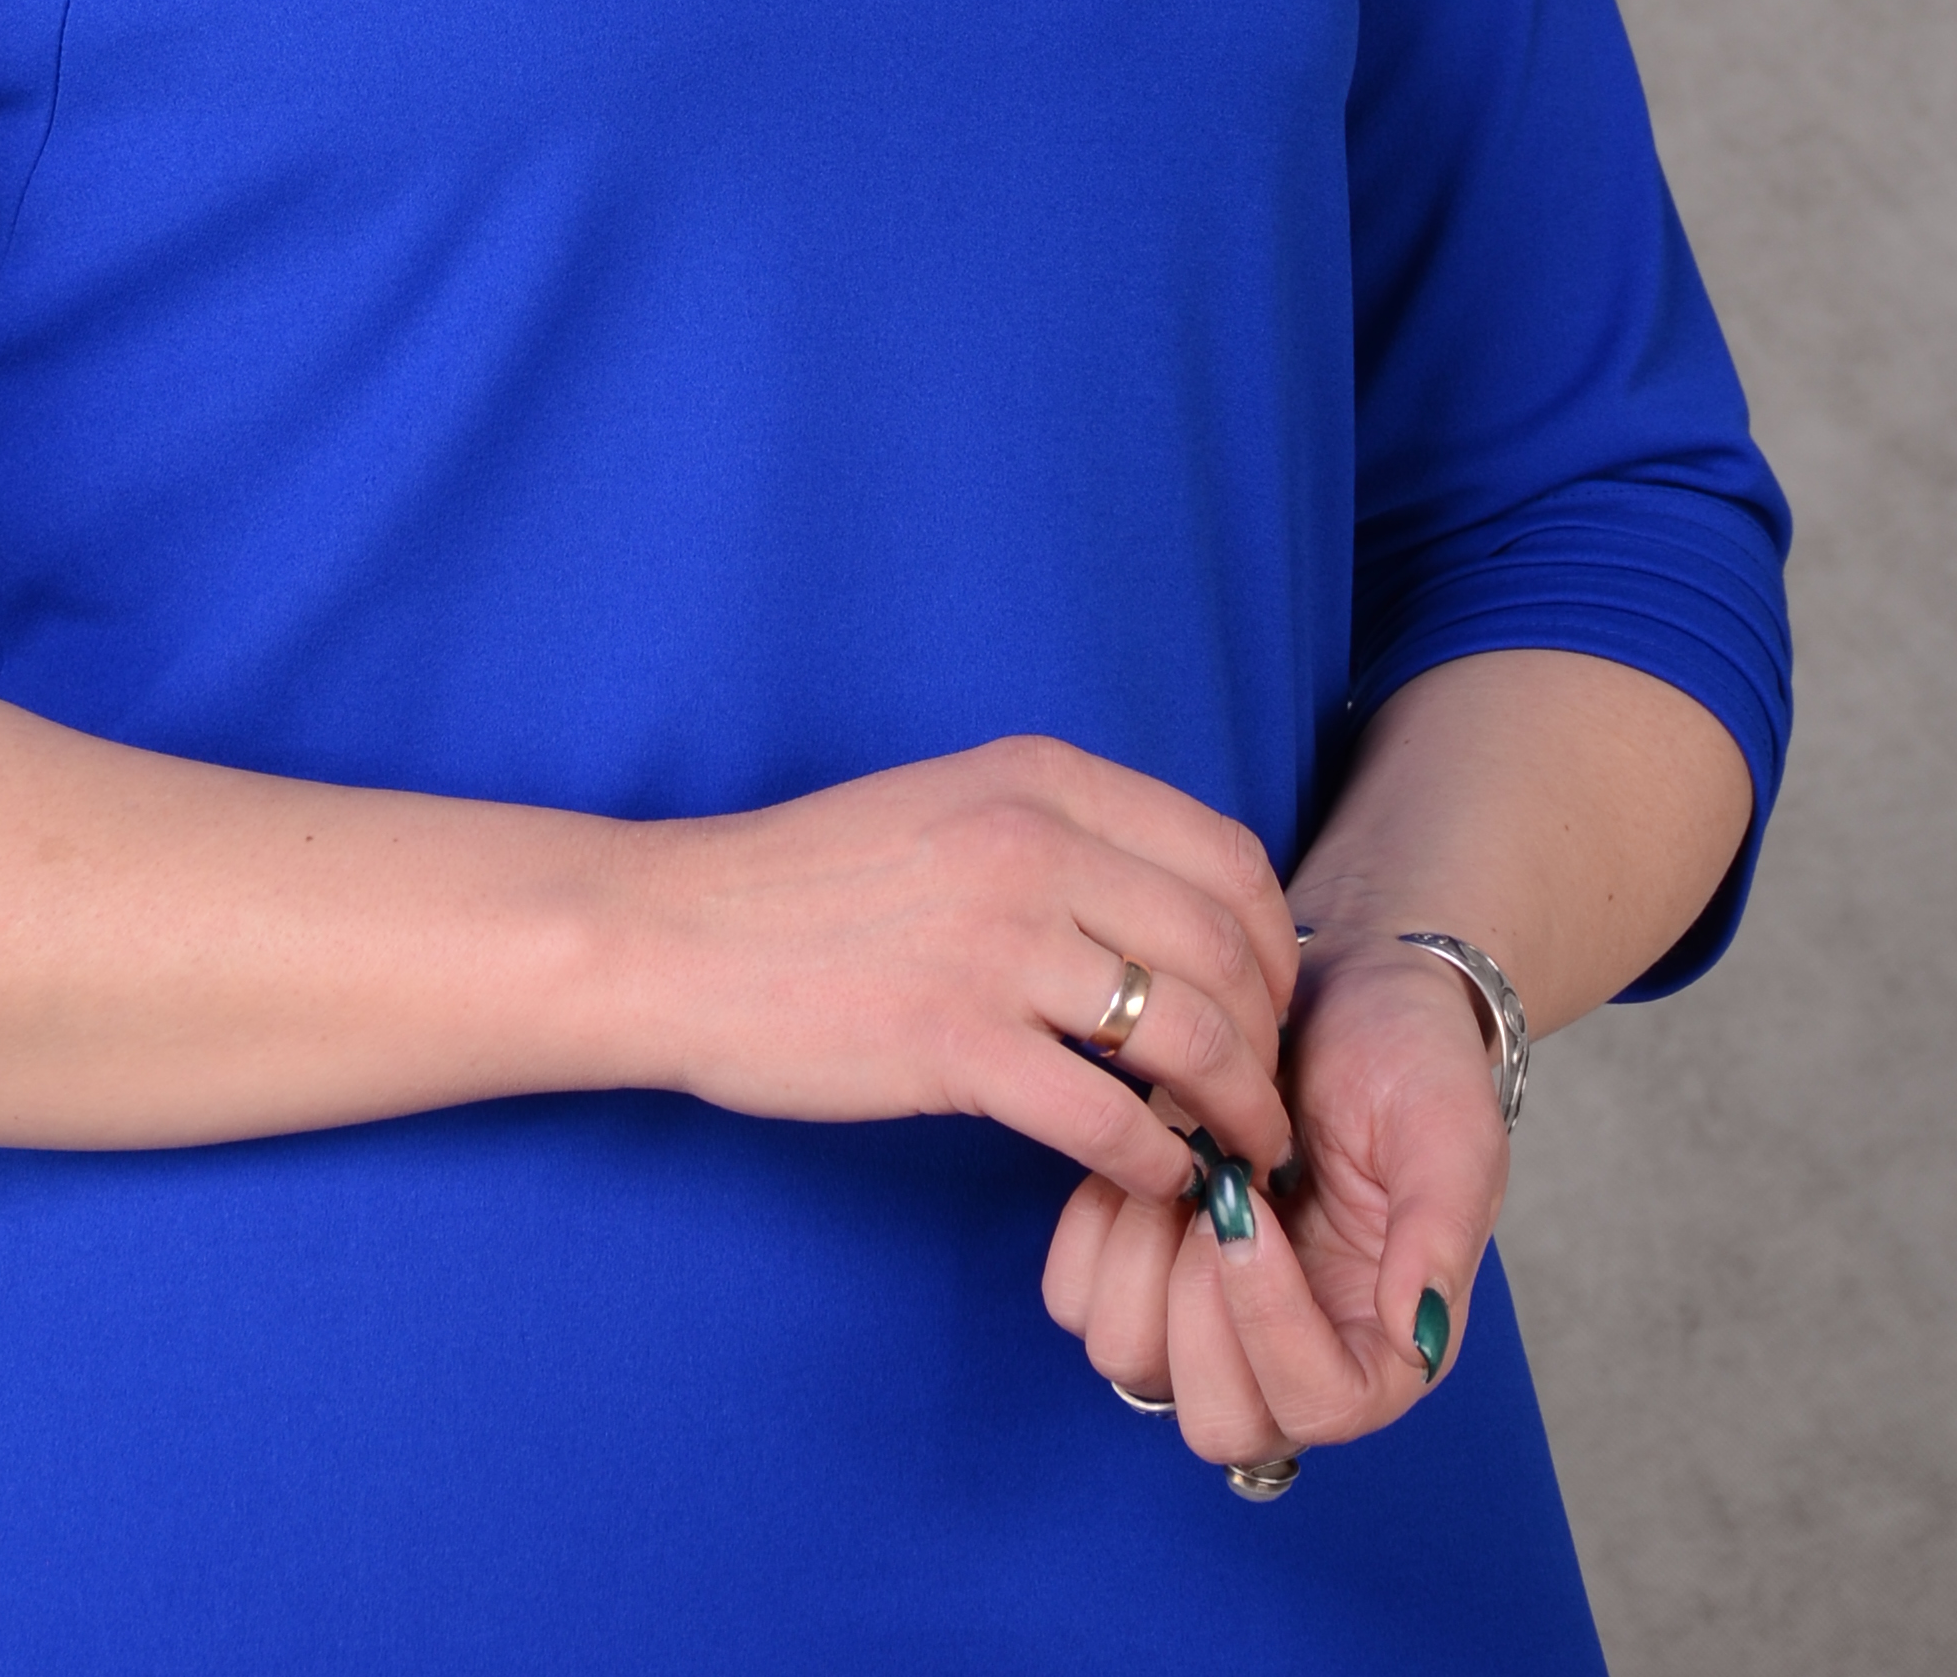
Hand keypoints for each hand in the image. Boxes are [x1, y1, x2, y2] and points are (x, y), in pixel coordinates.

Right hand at [621, 733, 1300, 1203]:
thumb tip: (1175, 921)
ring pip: (1189, 1035)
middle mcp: (1034, 844)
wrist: (681, 933)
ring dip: (1238, 1108)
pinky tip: (1157, 1179)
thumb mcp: (954, 808)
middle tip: (1266, 1093)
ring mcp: (997, 944)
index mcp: (1040, 778)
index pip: (1228, 855)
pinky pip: (1109, 1119)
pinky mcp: (956, 1044)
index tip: (1271, 1002)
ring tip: (1239, 1150)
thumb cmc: (813, 882)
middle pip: (1226, 949)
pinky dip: (1158, 1163)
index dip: (1275, 942)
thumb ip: (1063, 842)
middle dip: (1270, 1037)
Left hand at [1039, 931, 1507, 1456]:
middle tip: (1217, 1186)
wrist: (1343, 982)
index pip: (1314, 1409)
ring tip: (1182, 1160)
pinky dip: (1094, 1229)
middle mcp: (1290, 1351)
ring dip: (1140, 1258)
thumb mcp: (1450, 1130)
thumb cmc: (1410, 1057)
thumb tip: (1411, 1336)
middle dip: (1196, 1305)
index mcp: (1379, 1344)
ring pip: (1131, 1363)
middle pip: (1216, 1420)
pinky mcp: (1143, 1262)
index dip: (1271, 1327)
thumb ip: (1439, 1232)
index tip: (1253, 1212)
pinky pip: (1078, 1298)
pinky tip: (1142, 1152)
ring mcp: (1207, 1314)